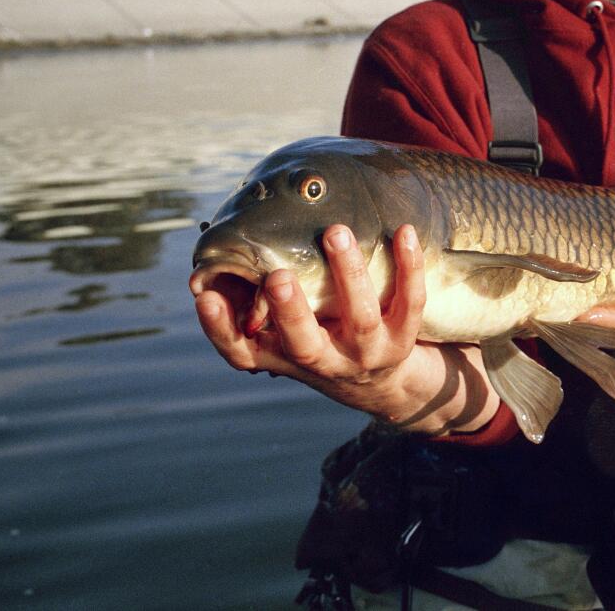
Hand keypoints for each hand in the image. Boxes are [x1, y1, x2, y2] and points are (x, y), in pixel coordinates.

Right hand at [192, 223, 498, 433]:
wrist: (381, 382)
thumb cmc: (318, 341)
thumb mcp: (281, 335)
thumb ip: (251, 306)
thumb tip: (213, 263)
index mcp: (283, 357)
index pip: (241, 351)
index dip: (220, 328)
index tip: (204, 297)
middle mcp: (324, 362)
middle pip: (303, 344)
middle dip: (289, 311)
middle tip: (277, 275)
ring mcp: (366, 353)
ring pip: (360, 318)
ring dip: (348, 274)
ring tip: (336, 232)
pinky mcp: (404, 339)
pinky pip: (411, 301)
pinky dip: (409, 266)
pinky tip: (404, 231)